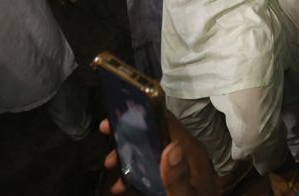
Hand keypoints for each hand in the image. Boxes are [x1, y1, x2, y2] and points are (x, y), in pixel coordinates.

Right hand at [100, 113, 218, 195]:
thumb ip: (178, 176)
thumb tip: (172, 147)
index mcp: (191, 152)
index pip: (168, 122)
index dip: (144, 113)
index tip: (120, 113)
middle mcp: (184, 155)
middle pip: (154, 134)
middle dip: (129, 134)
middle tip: (107, 132)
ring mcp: (177, 168)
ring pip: (149, 152)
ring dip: (127, 155)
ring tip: (110, 163)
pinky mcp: (171, 180)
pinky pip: (150, 171)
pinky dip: (133, 174)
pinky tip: (121, 185)